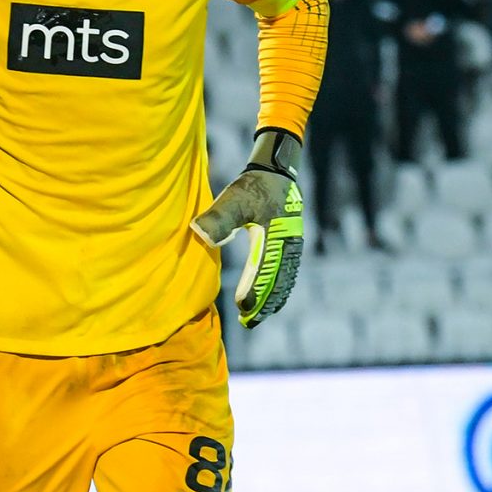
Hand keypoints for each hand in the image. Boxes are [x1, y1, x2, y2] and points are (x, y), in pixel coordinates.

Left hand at [193, 130, 305, 327]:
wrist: (277, 170)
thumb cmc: (253, 184)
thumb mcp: (234, 197)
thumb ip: (218, 217)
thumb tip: (199, 234)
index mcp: (273, 236)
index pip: (264, 271)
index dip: (254, 291)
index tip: (242, 307)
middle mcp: (287, 244)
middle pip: (277, 280)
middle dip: (264, 302)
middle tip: (248, 321)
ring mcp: (292, 245)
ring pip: (285, 279)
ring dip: (273, 299)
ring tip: (258, 316)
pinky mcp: (291, 244)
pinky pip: (288, 272)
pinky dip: (281, 288)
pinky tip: (273, 300)